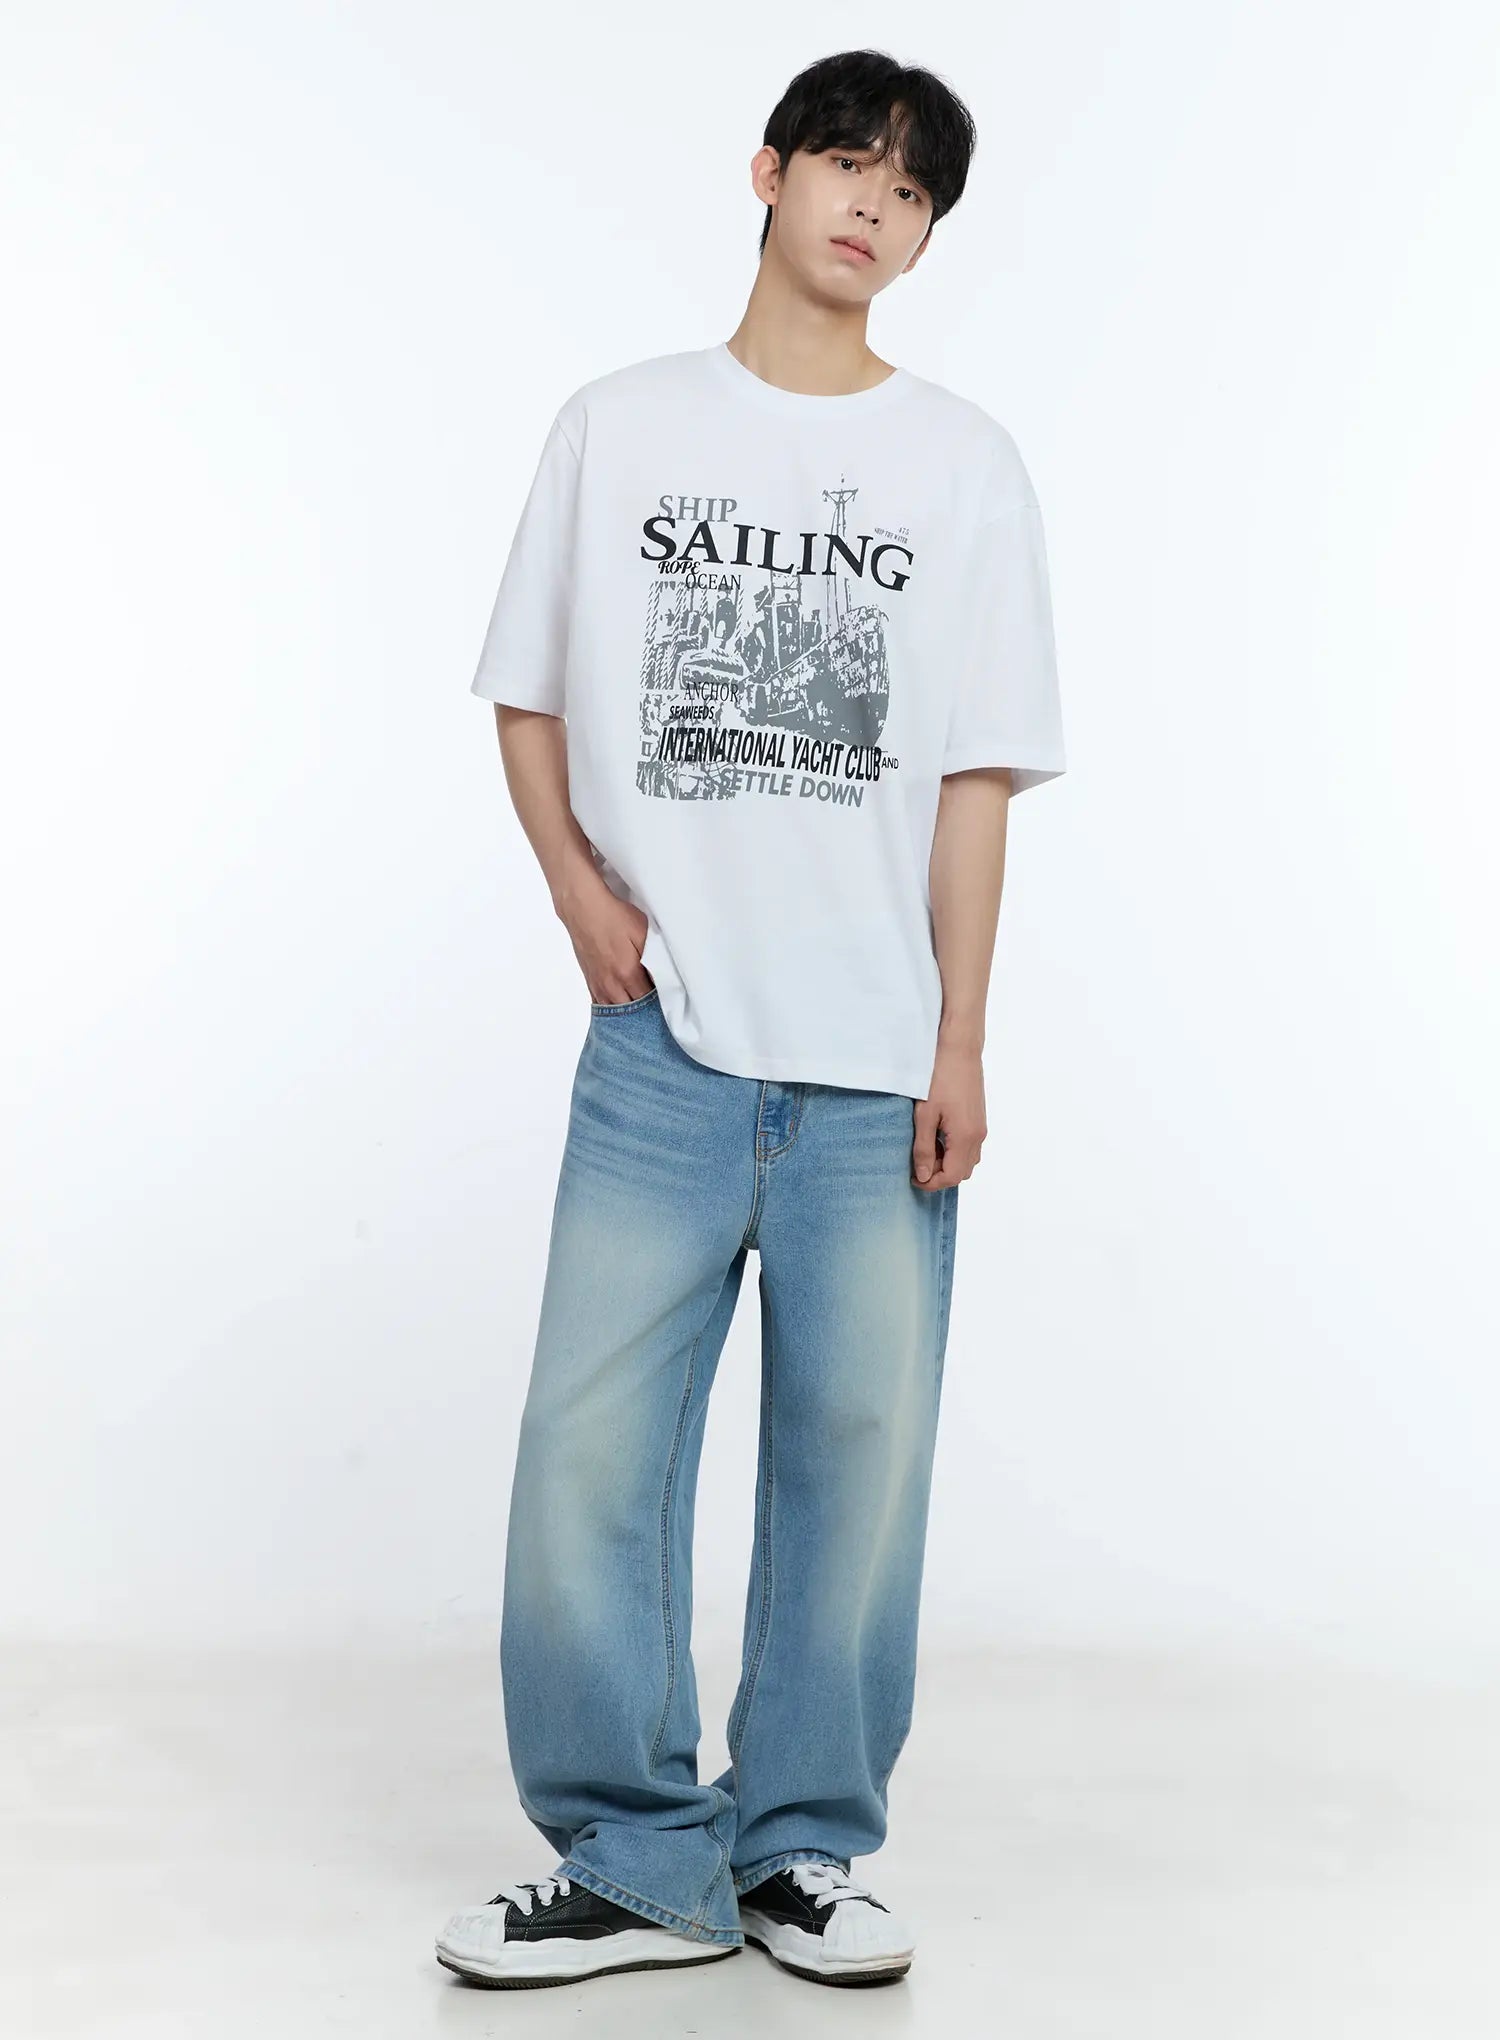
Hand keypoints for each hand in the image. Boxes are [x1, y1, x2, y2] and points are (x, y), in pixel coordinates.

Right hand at [556, 875, 654, 1005]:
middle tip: (657, 1010)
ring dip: (628, 1013)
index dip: (659, 1003)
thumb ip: (654, 957)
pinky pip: (601, 1005)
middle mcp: (611, 984)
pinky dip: (612, 1010)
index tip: (668, 1002)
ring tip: (641, 1012)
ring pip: (615, 1012)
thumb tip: (663, 978)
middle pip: (632, 1012)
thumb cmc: (613, 917)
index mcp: (627, 974)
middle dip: (645, 1012)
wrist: (583, 909)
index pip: (648, 1001)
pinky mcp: (590, 980)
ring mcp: (598, 984)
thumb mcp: (642, 932)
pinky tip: (621, 1009)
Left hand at [912, 1038, 985, 1188]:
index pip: (951, 1176)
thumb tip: (924, 1175)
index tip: (913, 1178)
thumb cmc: (939, 1078)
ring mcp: (981, 1127)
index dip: (931, 1183)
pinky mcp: (978, 1119)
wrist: (959, 1049)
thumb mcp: (924, 1115)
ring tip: (926, 1148)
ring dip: (947, 1162)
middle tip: (918, 1163)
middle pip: (962, 1172)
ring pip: (967, 1160)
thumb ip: (924, 1148)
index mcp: (965, 1137)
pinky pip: (970, 1146)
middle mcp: (978, 1136)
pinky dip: (954, 1151)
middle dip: (940, 1175)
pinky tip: (937, 1135)